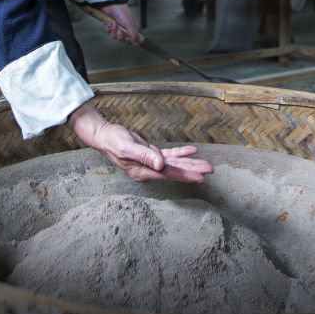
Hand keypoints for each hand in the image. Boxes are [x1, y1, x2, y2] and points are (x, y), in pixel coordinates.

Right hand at [68, 104, 212, 183]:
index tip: (200, 177)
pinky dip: (180, 153)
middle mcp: (149, 170)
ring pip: (174, 164)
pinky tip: (192, 151)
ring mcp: (150, 163)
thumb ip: (145, 156)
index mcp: (143, 171)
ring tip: (206, 163)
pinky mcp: (151, 155)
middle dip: (192, 170)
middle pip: (174, 170)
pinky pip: (169, 156)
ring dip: (189, 162)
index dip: (185, 175)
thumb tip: (161, 165)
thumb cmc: (113, 141)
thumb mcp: (127, 147)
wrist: (104, 136)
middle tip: (210, 170)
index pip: (168, 174)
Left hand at [98, 2, 138, 44]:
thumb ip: (133, 35)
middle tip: (119, 29)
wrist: (111, 4)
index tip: (126, 38)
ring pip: (113, 35)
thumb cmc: (122, 12)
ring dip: (113, 30)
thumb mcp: (129, 24)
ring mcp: (116, 27)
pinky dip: (108, 27)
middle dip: (119, 35)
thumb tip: (136, 44)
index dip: (127, 40)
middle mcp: (124, 28)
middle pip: (121, 38)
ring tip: (113, 23)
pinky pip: (107, 31)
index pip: (130, 39)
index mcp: (131, 28)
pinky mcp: (109, 25)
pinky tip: (109, 22)